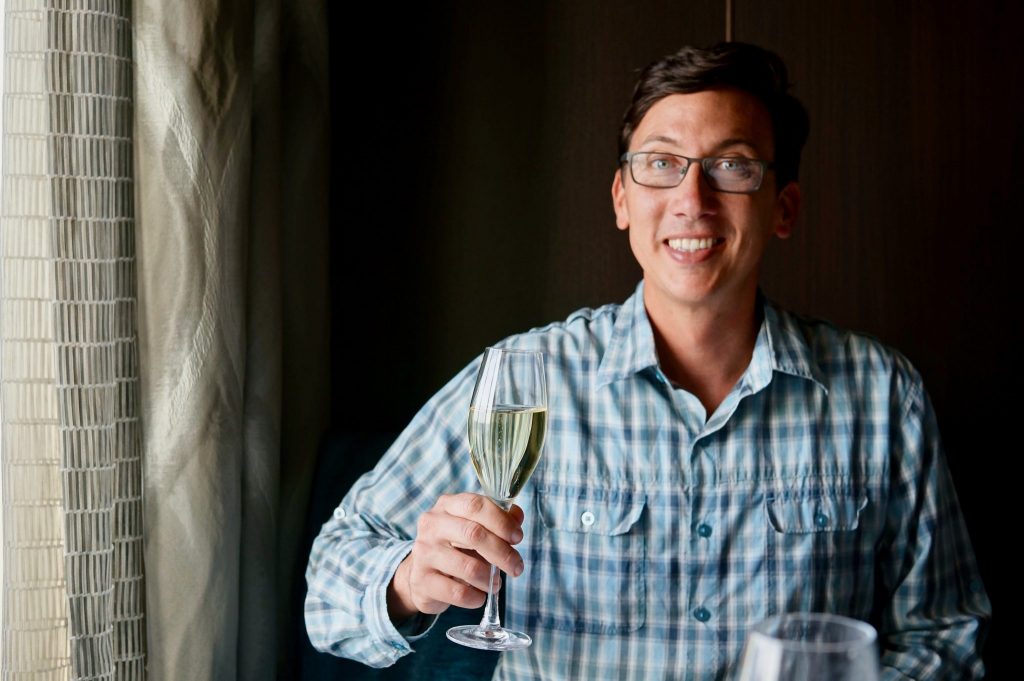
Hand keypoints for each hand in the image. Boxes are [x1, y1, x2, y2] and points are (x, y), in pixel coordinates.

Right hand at [387, 493, 524, 621]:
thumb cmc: (454, 548)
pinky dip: (476, 597)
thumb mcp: (473, 528)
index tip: (517, 538)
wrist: (420, 576)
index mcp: (446, 506)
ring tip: (495, 584)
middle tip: (517, 567)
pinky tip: (479, 596)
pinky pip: (458, 592)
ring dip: (490, 579)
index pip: (476, 505)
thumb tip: (517, 516)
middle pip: (474, 534)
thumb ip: (497, 520)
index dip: (501, 521)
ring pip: (468, 567)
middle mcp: (431, 525)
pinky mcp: (422, 581)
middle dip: (502, 553)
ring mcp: (424, 553)